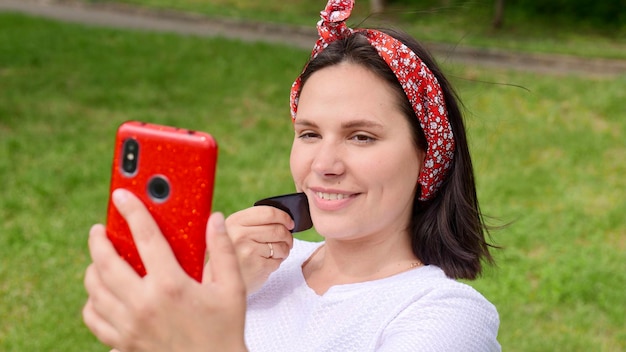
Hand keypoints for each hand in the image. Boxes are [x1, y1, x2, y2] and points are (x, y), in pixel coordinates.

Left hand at [83, 189, 246, 351]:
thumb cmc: (224, 330)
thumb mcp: (232, 288)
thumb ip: (222, 250)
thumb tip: (214, 218)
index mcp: (172, 286)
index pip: (146, 238)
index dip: (132, 212)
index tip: (121, 196)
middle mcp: (145, 304)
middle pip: (106, 262)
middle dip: (98, 241)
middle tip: (99, 230)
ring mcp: (130, 325)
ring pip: (94, 289)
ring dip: (93, 269)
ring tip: (100, 259)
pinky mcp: (123, 342)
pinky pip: (93, 317)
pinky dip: (92, 301)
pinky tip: (102, 293)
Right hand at [225, 206, 293, 293]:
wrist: (219, 284)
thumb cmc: (231, 255)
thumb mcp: (233, 233)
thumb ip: (252, 223)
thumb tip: (284, 218)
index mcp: (234, 221)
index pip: (268, 212)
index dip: (284, 217)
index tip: (290, 223)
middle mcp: (240, 234)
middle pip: (278, 229)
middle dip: (287, 236)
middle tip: (287, 241)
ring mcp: (249, 250)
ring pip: (281, 245)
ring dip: (285, 249)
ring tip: (277, 253)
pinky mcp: (258, 266)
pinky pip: (278, 260)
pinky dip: (278, 262)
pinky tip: (268, 263)